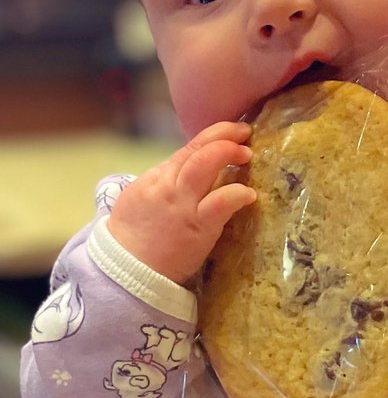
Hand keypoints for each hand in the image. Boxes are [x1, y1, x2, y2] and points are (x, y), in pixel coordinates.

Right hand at [108, 122, 256, 283]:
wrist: (128, 267)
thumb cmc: (140, 234)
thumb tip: (198, 167)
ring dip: (228, 153)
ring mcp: (184, 205)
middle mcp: (169, 185)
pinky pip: (220, 203)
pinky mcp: (198, 226)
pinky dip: (237, 193)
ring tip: (247, 154)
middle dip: (223, 136)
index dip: (213, 134)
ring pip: (203, 166)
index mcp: (158, 177)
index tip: (233, 130)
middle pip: (196, 150)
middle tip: (244, 134)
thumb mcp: (146, 197)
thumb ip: (171, 181)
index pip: (188, 148)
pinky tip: (249, 194)